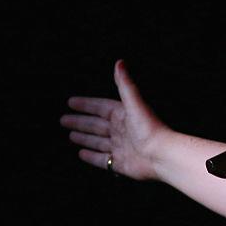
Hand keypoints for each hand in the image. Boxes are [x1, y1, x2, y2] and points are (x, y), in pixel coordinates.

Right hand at [60, 60, 170, 179]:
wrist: (162, 155)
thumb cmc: (150, 129)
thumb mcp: (134, 103)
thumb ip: (125, 84)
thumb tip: (119, 62)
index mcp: (123, 116)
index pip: (100, 108)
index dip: (86, 105)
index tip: (71, 102)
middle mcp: (122, 131)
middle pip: (96, 125)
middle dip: (80, 122)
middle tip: (63, 120)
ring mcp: (121, 147)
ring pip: (98, 141)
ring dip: (85, 138)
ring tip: (71, 135)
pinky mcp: (121, 163)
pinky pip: (103, 160)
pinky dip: (92, 156)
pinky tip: (81, 153)